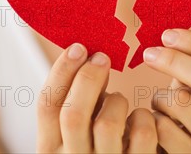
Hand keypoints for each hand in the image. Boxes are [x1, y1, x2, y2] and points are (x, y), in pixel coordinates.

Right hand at [36, 43, 157, 152]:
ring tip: (117, 99)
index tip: (78, 46)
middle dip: (88, 77)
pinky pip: (142, 132)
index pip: (47, 104)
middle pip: (73, 112)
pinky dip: (143, 116)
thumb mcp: (76, 133)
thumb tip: (90, 55)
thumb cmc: (94, 151)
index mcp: (50, 149)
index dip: (61, 70)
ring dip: (117, 99)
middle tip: (102, 56)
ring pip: (108, 122)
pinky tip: (140, 119)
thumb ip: (79, 101)